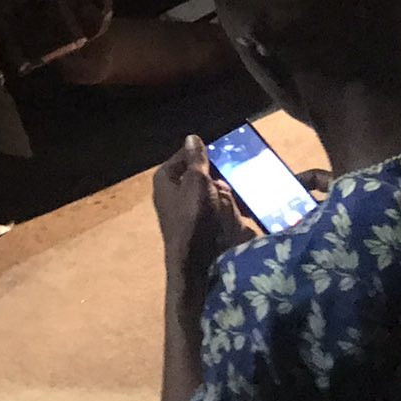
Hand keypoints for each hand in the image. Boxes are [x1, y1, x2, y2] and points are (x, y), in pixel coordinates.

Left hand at [154, 136, 246, 279]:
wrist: (198, 263)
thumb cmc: (192, 218)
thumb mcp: (196, 182)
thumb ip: (196, 160)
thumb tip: (192, 137)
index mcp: (166, 179)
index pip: (184, 156)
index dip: (201, 155)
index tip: (219, 154)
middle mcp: (174, 193)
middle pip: (203, 175)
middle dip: (217, 181)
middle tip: (225, 186)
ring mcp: (190, 210)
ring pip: (215, 192)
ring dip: (225, 198)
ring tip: (226, 208)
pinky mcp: (203, 226)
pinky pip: (220, 210)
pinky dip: (229, 212)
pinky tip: (234, 218)